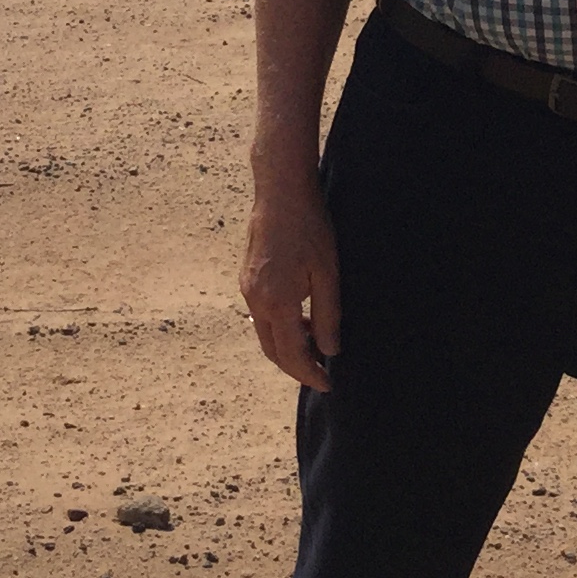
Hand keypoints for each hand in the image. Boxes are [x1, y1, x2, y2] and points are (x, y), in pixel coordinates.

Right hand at [239, 167, 341, 391]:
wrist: (281, 193)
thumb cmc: (310, 229)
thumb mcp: (327, 274)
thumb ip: (327, 316)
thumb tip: (330, 351)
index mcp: (277, 303)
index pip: (292, 354)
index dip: (310, 374)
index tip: (327, 384)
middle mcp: (256, 300)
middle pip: (272, 350)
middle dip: (295, 367)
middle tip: (320, 374)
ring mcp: (247, 289)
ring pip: (264, 333)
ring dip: (286, 348)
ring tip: (314, 349)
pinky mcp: (247, 278)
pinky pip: (260, 315)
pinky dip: (278, 328)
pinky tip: (299, 320)